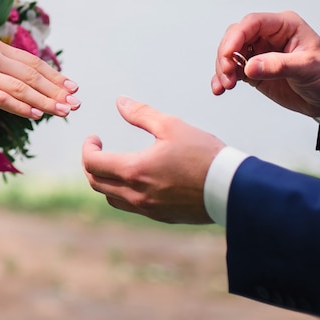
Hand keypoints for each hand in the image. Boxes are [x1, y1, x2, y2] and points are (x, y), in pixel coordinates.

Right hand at [0, 38, 79, 118]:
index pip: (33, 62)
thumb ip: (0, 68)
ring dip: (45, 101)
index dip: (55, 75)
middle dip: (57, 90)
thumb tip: (26, 83)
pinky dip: (21, 107)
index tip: (73, 87)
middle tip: (75, 103)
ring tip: (63, 112)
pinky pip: (1, 98)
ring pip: (21, 88)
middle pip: (32, 75)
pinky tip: (35, 115)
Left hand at [82, 97, 224, 223]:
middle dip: (91, 164)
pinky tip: (135, 179)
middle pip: (96, 183)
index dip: (88, 148)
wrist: (232, 188)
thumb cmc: (203, 154)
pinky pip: (130, 207)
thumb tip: (120, 102)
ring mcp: (147, 209)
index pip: (92, 164)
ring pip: (111, 198)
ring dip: (105, 180)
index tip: (95, 138)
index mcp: (134, 170)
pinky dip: (122, 192)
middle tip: (99, 150)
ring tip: (115, 164)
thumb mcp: (172, 126)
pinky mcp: (159, 216)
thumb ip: (141, 114)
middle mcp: (135, 194)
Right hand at [211, 11, 319, 116]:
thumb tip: (250, 67)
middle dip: (226, 55)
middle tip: (227, 74)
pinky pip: (232, 70)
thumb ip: (278, 66)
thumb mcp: (308, 68)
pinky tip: (220, 89)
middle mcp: (268, 36)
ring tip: (226, 86)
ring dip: (222, 69)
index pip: (253, 23)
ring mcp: (259, 53)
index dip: (236, 37)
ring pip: (230, 54)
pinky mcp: (253, 70)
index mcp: (284, 26)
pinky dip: (222, 79)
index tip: (228, 55)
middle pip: (236, 37)